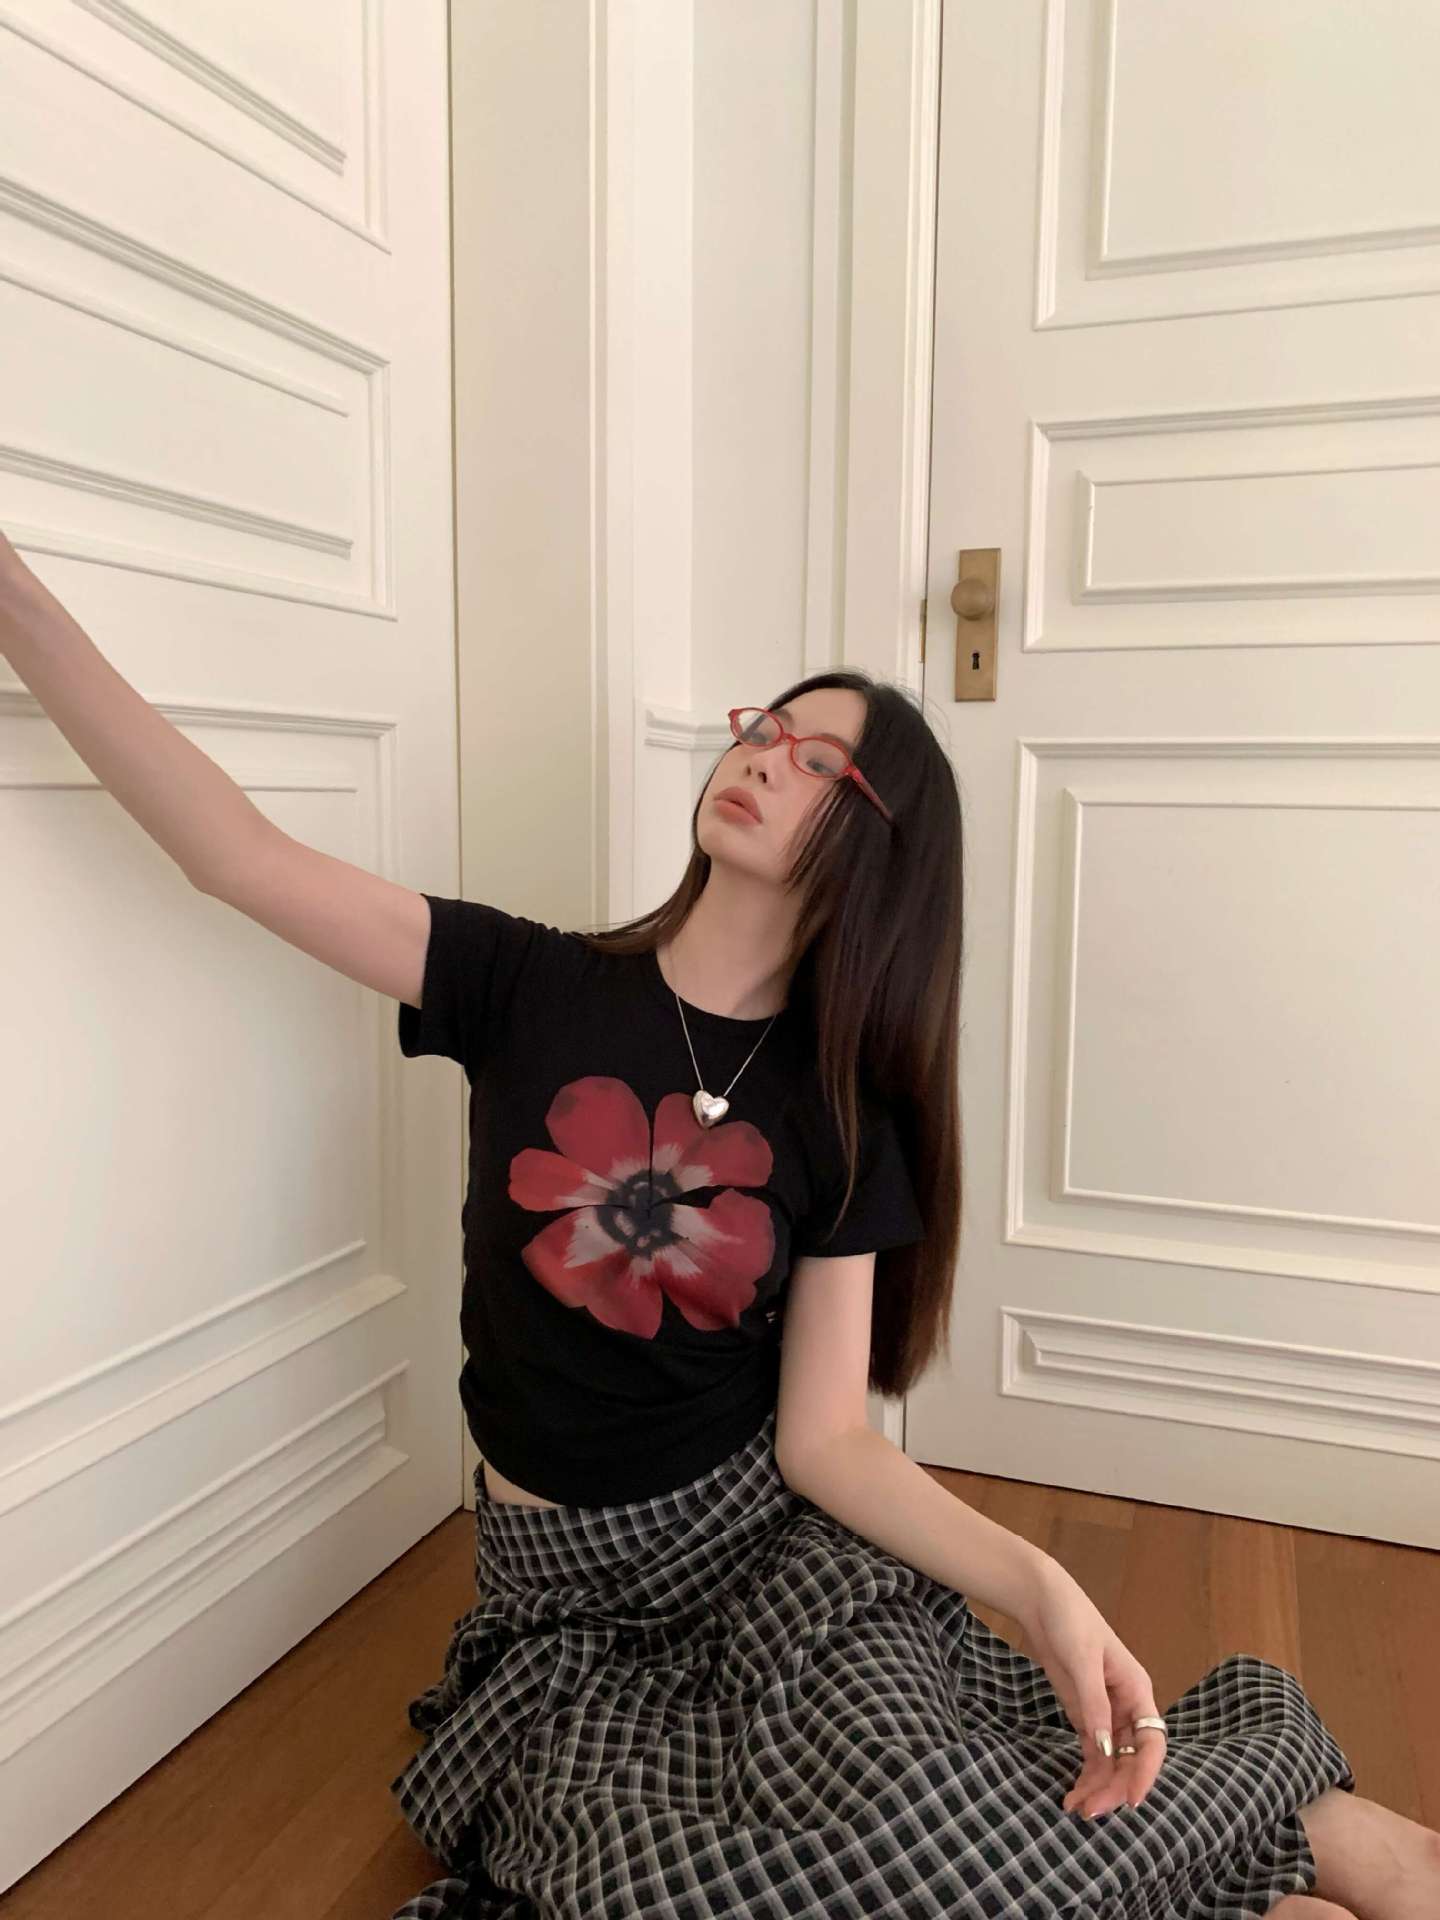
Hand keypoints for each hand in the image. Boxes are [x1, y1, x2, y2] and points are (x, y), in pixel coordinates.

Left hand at [1018, 1559, 1167, 1817]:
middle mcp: (1126, 1705)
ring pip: (1111, 1761)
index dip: (1145, 1772)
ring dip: (1099, 1786)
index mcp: (1136, 1689)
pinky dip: (1086, 1773)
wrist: (1041, 1599)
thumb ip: (1093, 1704)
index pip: (1152, 1740)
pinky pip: (1092, 1752)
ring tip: (1077, 1809)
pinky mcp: (1084, 1714)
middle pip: (1130, 1758)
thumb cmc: (1069, 1620)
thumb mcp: (1082, 1660)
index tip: (1131, 1800)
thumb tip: (1104, 1749)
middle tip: (1090, 1811)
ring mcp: (1105, 1712)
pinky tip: (1074, 1792)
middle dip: (1114, 1787)